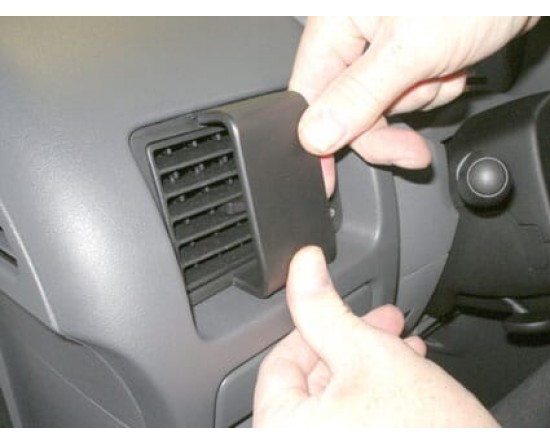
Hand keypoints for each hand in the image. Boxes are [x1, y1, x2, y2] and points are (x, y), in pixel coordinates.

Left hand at [253, 246, 498, 426]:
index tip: (337, 307)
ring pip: (338, 399)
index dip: (313, 327)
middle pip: (313, 380)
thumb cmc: (426, 433)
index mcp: (282, 430)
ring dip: (370, 365)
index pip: (280, 363)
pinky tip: (406, 378)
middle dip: (352, 343)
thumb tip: (302, 264)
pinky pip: (353, 420)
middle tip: (382, 322)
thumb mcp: (368, 354)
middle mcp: (298, 444)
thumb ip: (325, 308)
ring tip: (403, 348)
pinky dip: (375, 396)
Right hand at [291, 17, 538, 195]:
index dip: (318, 139)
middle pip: (348, 109)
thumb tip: (315, 135)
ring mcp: (384, 47)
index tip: (324, 179)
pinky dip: (435, 90)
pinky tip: (450, 65)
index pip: (310, 95)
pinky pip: (411, 97)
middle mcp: (355, 34)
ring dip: (419, 98)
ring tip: (442, 65)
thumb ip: (359, 96)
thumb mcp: (410, 50)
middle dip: (386, 125)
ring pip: (384, 107)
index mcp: (336, 24)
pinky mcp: (412, 56)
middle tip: (410, 148)